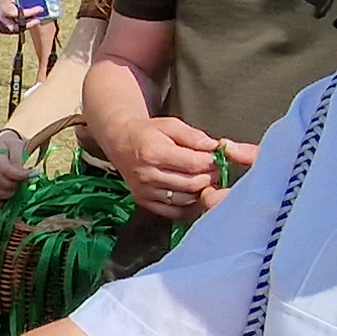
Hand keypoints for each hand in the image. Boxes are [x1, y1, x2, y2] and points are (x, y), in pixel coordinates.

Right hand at [96, 106, 225, 217]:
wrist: (120, 142)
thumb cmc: (146, 133)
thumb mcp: (170, 125)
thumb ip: (193, 135)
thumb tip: (214, 146)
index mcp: (154, 152)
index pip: (193, 164)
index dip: (210, 162)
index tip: (216, 158)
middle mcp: (148, 175)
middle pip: (191, 184)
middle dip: (209, 177)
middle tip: (213, 170)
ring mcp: (144, 190)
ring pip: (184, 199)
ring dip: (199, 191)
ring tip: (201, 179)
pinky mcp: (143, 201)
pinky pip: (172, 211)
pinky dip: (186, 204)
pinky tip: (189, 192)